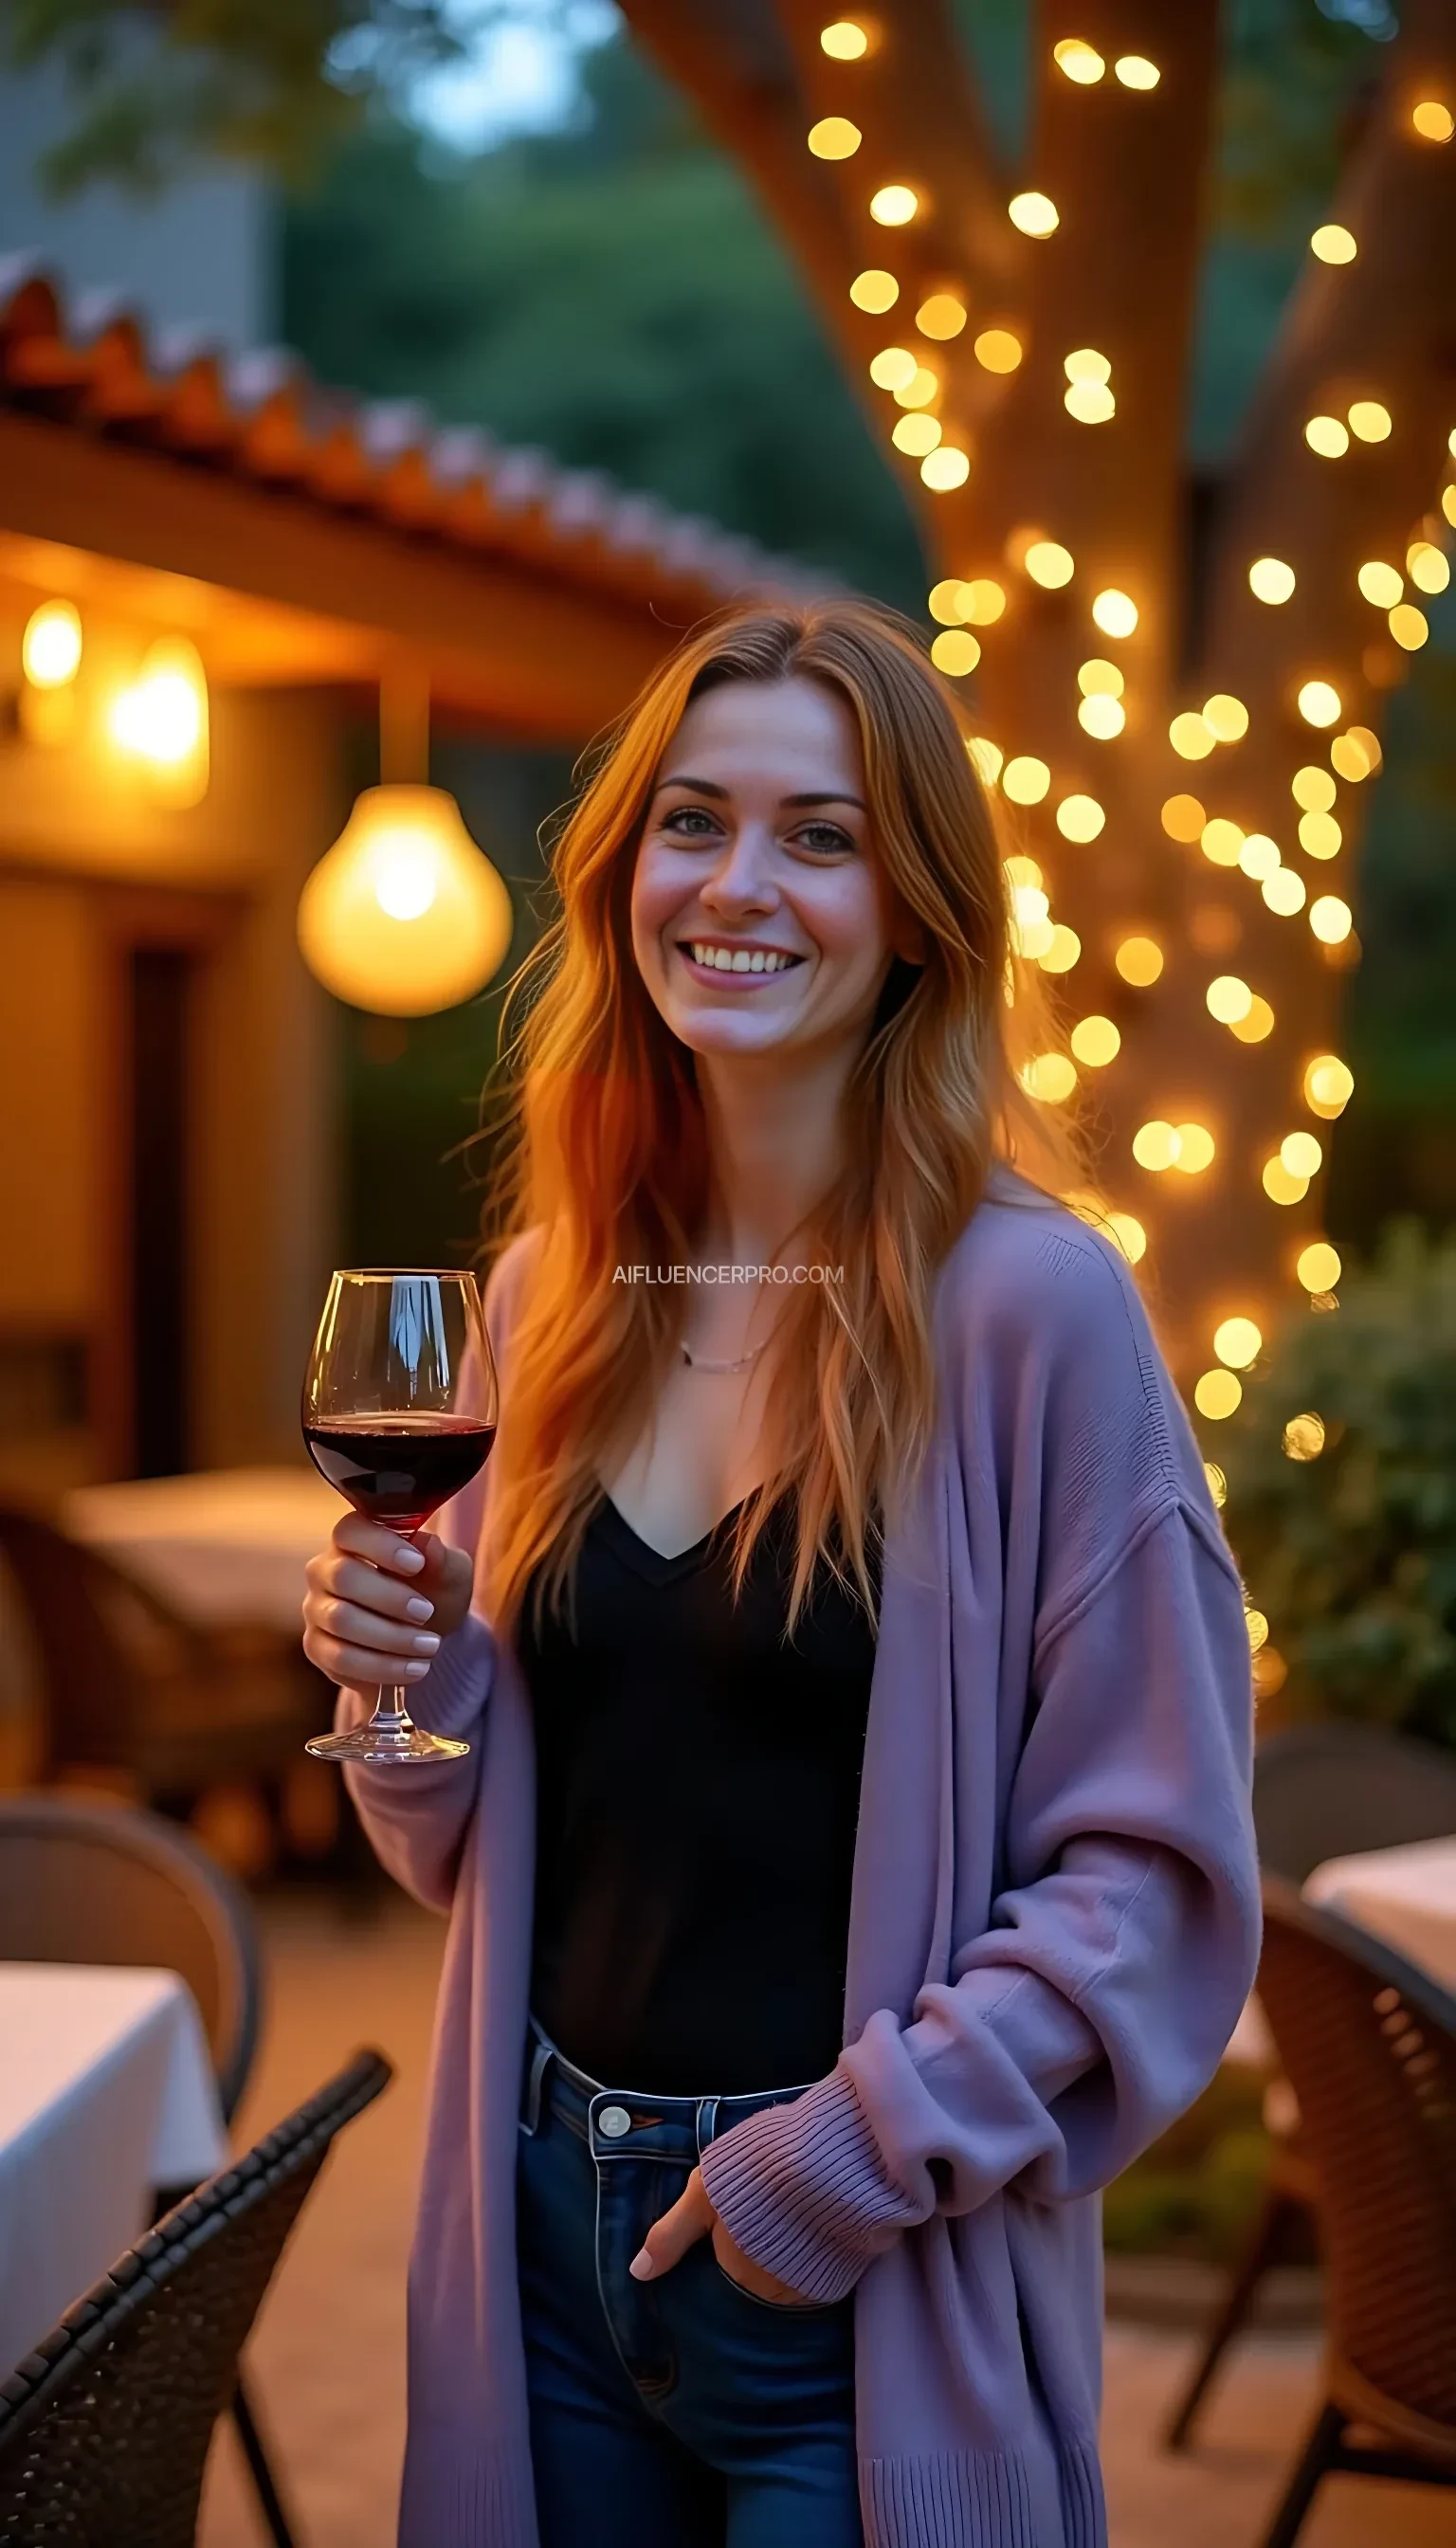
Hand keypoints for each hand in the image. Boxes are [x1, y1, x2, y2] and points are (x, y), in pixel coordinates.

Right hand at [302, 1516, 473, 1688]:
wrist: (427, 1636)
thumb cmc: (433, 1592)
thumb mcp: (449, 1575)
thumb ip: (441, 1560)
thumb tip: (428, 1546)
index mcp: (353, 1540)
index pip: (350, 1530)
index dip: (381, 1545)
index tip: (417, 1564)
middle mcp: (325, 1571)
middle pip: (343, 1577)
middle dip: (389, 1597)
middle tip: (426, 1612)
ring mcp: (317, 1610)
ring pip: (341, 1620)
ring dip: (391, 1637)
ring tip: (429, 1646)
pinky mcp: (317, 1647)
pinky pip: (340, 1659)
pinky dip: (382, 1667)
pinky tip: (414, 1668)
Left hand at [629, 2166, 818, 2306]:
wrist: (827, 2159)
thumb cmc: (755, 2174)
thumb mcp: (703, 2194)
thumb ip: (670, 2234)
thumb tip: (637, 2274)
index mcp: (736, 2273)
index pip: (727, 2269)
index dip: (731, 2244)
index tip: (738, 2222)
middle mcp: (772, 2292)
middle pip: (759, 2276)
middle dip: (760, 2252)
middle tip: (767, 2214)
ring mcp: (811, 2286)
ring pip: (788, 2276)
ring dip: (788, 2256)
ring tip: (793, 2217)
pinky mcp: (841, 2274)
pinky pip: (819, 2272)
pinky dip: (814, 2254)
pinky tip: (817, 2225)